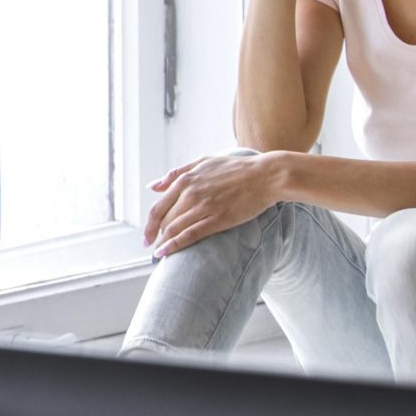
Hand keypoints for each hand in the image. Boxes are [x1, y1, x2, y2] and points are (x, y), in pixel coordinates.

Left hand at [145, 153, 283, 257]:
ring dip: (163, 243)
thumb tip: (153, 186)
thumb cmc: (238, 168)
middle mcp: (191, 193)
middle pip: (165, 220)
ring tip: (159, 254)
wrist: (267, 175)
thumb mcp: (204, 162)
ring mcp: (204, 206)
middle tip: (153, 247)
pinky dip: (175, 245)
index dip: (149, 224)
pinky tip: (165, 253)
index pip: (158, 207)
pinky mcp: (219, 219)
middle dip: (155, 236)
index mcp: (186, 180)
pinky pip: (190, 234)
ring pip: (174, 228)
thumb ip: (177, 173)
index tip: (147, 235)